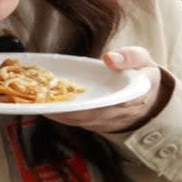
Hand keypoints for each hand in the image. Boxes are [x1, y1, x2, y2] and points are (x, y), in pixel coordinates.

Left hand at [45, 46, 167, 134]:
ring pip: (78, 120)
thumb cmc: (140, 74)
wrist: (145, 96)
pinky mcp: (92, 124)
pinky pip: (74, 121)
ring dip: (58, 112)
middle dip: (67, 108)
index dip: (99, 102)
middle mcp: (117, 113)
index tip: (77, 98)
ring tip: (36, 100)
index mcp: (134, 96)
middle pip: (90, 114)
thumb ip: (130, 57)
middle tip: (43, 98)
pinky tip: (40, 103)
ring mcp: (103, 121)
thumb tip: (110, 58)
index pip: (119, 102)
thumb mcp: (143, 60)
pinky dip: (57, 114)